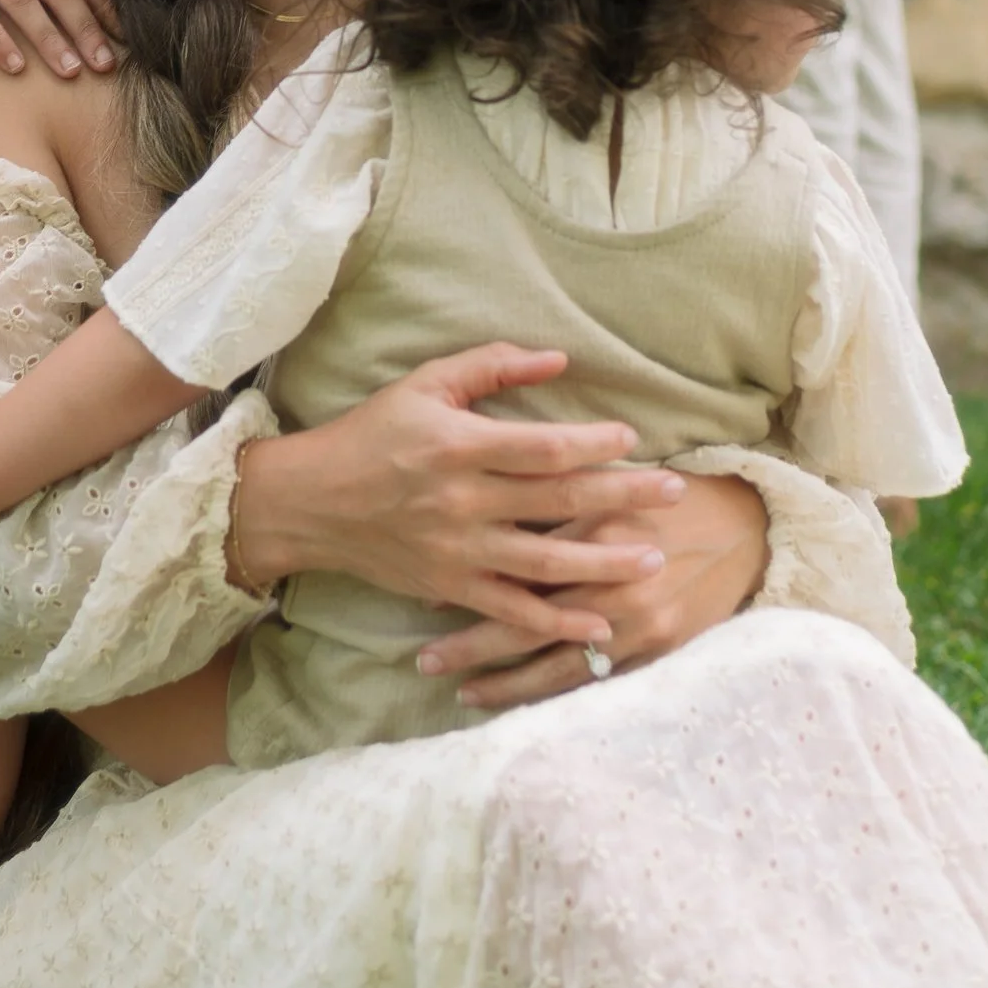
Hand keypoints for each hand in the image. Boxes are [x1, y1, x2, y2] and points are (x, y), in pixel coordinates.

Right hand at [235, 347, 692, 649]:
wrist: (312, 502)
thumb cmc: (373, 434)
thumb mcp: (424, 384)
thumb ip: (491, 365)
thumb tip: (558, 359)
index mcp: (459, 446)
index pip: (539, 447)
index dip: (590, 444)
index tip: (632, 439)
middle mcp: (462, 501)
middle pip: (556, 501)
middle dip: (622, 496)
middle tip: (675, 492)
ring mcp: (458, 550)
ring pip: (544, 562)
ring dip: (604, 563)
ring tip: (654, 560)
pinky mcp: (450, 587)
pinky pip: (511, 611)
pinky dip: (556, 622)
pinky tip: (600, 628)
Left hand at [424, 467, 769, 710]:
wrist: (748, 530)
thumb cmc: (669, 499)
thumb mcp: (614, 486)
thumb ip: (557, 506)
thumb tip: (488, 531)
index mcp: (599, 531)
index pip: (521, 566)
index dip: (473, 588)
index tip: (428, 604)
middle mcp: (614, 583)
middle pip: (529, 624)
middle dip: (474, 648)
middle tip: (425, 663)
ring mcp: (637, 625)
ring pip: (558, 666)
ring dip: (507, 684)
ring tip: (462, 694)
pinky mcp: (658, 651)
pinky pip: (597, 681)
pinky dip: (556, 692)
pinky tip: (522, 703)